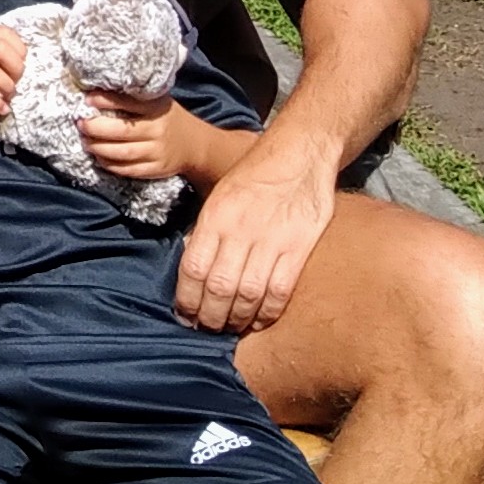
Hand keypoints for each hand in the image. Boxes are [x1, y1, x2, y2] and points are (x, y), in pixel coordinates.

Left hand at [78, 91, 190, 183]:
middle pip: (122, 131)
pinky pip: (129, 170)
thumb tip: (95, 94)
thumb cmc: (166, 117)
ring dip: (99, 148)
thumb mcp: (156, 101)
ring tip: (86, 142)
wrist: (195, 144)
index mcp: (157, 107)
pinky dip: (110, 164)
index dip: (106, 101)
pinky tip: (100, 157)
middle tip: (80, 124)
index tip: (87, 99)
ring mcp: (158, 151)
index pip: (129, 102)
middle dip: (96, 128)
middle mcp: (158, 129)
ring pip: (123, 153)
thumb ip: (133, 99)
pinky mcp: (156, 169)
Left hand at [173, 145, 336, 332]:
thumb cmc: (255, 175)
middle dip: (209, 317)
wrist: (299, 154)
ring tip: (231, 328)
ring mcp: (271, 240)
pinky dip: (267, 313)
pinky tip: (259, 320)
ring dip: (237, 319)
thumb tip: (194, 270)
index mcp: (216, 216)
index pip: (193, 268)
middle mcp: (240, 230)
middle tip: (207, 328)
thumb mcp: (220, 195)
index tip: (185, 316)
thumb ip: (208, 230)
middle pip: (218, 288)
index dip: (186, 299)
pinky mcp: (298, 248)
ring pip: (248, 295)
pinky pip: (279, 291)